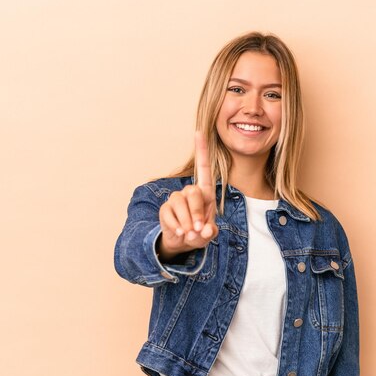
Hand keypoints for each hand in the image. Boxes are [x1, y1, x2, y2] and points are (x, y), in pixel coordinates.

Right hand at [157, 131, 218, 261]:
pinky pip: (169, 214)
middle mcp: (189, 192)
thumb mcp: (209, 234)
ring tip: (190, 233)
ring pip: (179, 202)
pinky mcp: (165, 209)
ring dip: (187, 220)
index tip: (199, 132)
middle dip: (197, 212)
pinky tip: (180, 233)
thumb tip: (203, 230)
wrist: (183, 243)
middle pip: (193, 191)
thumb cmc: (199, 233)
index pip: (203, 168)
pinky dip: (176, 226)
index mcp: (205, 192)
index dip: (202, 150)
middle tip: (199, 229)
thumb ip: (210, 232)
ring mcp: (176, 200)